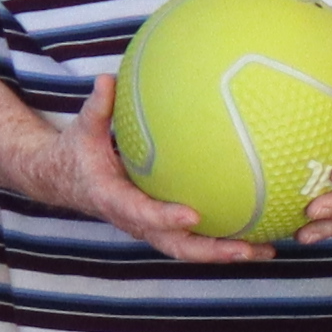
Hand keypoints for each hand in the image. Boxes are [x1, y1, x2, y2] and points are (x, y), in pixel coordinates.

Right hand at [62, 72, 258, 265]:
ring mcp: (150, 228)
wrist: (64, 180)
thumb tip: (107, 79)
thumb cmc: (76, 153)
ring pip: (190, 248)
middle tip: (246, 248)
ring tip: (267, 248)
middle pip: (176, 246)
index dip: (166, 218)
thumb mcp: (82, 130)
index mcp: (114, 200)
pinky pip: (193, 237)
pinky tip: (257, 230)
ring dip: (227, 252)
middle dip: (212, 251)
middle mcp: (135, 221)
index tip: (193, 215)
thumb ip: (97, 108)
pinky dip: (223, 239)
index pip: (142, 214)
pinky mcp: (161, 225)